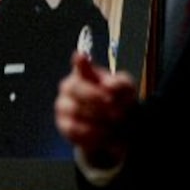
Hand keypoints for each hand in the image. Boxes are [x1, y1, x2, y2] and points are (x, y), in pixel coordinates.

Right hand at [55, 51, 137, 167]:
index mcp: (84, 72)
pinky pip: (74, 130)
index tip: (81, 56)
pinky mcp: (63, 126)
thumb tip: (108, 86)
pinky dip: (92, 132)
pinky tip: (105, 133)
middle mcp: (69, 87)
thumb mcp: (126, 90)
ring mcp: (63, 106)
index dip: (79, 60)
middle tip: (117, 110)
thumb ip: (119, 85)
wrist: (114, 126)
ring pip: (76, 111)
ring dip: (98, 118)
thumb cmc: (118, 100)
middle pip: (77, 88)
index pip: (79, 63)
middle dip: (98, 99)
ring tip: (115, 123)